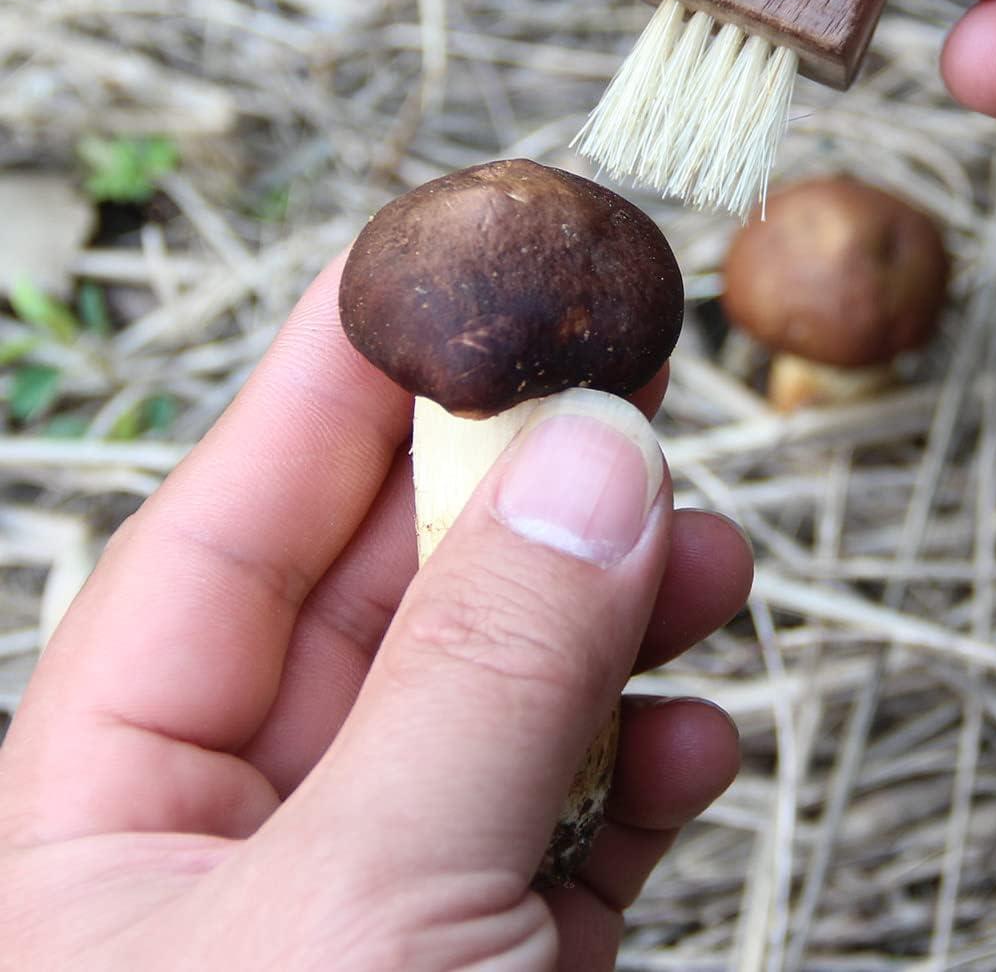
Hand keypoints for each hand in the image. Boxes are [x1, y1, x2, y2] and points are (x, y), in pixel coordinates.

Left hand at [0, 257, 749, 969]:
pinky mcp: (500, 967)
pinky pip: (578, 819)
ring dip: (624, 622)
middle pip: (390, 602)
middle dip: (520, 490)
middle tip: (619, 379)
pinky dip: (649, 769)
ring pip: (507, 700)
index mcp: (107, 829)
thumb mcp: (363, 903)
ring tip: (710, 565)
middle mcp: (243, 854)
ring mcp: (382, 911)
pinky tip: (693, 743)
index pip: (219, 545)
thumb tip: (589, 455)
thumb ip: (481, 670)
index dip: (329, 391)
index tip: (429, 271)